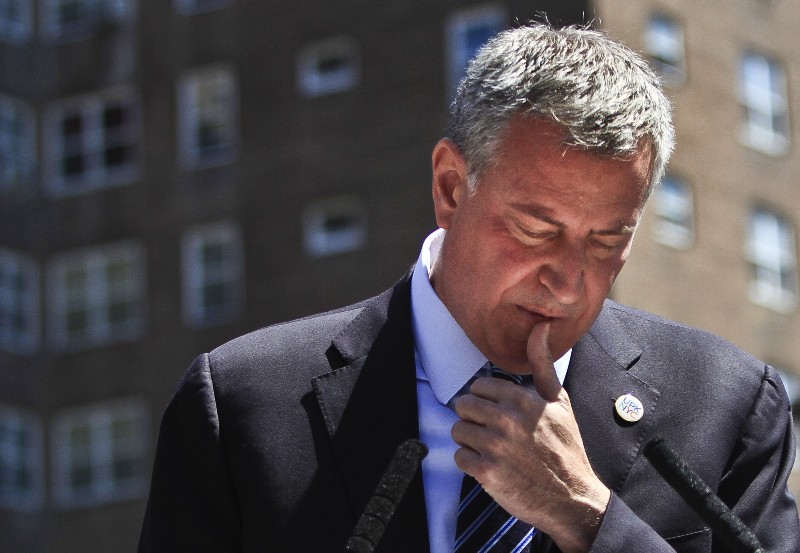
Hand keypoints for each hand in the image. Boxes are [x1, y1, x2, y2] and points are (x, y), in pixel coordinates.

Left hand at [451, 322, 610, 552]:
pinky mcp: (487, 473)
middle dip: (473, 419)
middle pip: (463, 406)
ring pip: (458, 431)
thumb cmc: (566, 447)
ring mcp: (496, 447)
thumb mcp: (560, 401)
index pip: (479, 386)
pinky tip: (489, 466)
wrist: (573, 498)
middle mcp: (507, 420)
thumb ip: (543, 364)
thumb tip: (540, 327)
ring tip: (490, 449)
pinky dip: (470, 463)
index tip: (496, 412)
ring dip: (470, 441)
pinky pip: (459, 458)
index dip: (485, 400)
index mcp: (523, 399)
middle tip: (490, 432)